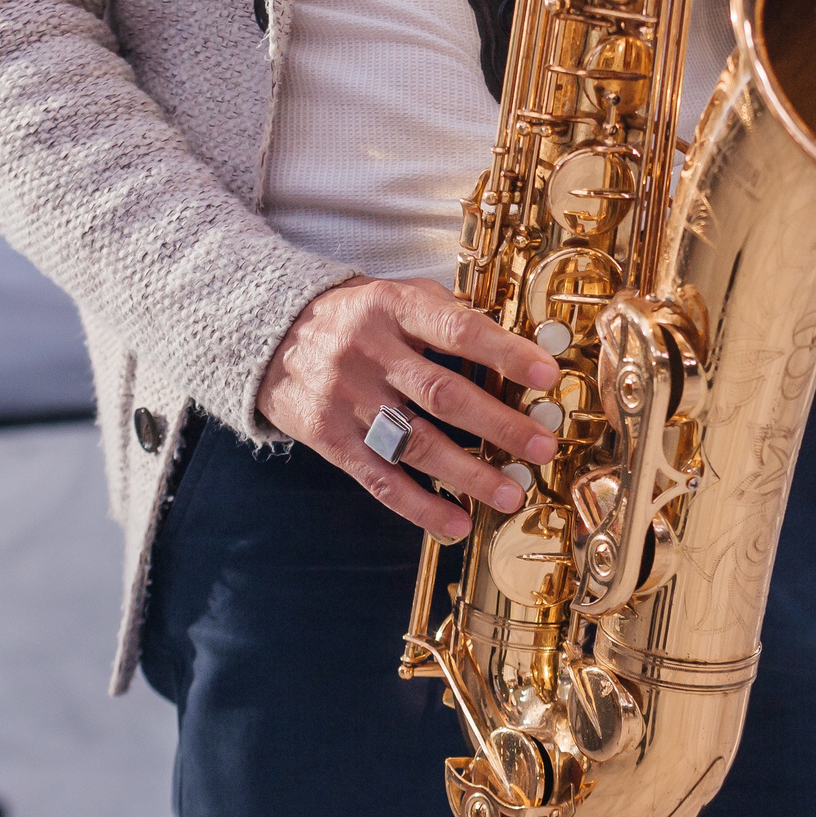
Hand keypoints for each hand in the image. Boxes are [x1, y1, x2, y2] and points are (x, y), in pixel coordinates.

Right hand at [256, 277, 563, 540]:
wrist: (267, 334)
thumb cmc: (353, 316)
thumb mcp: (394, 293)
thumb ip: (446, 312)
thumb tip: (516, 342)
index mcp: (393, 308)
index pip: (457, 330)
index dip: (505, 353)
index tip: (548, 375)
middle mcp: (369, 353)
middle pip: (442, 394)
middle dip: (498, 424)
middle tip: (542, 447)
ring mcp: (347, 399)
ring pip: (414, 443)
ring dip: (468, 473)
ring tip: (511, 494)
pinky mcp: (330, 439)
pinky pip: (379, 479)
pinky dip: (419, 505)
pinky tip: (455, 523)